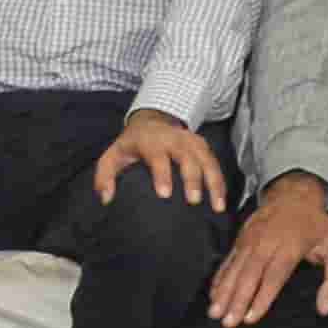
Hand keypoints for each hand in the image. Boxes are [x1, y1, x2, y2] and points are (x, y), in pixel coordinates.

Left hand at [95, 109, 226, 211]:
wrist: (151, 122)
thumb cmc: (132, 145)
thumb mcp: (112, 156)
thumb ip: (104, 177)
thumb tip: (106, 199)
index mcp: (150, 141)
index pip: (158, 156)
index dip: (162, 174)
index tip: (165, 194)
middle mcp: (174, 138)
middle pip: (187, 157)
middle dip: (192, 179)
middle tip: (193, 201)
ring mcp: (191, 141)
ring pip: (207, 160)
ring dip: (214, 182)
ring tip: (217, 206)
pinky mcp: (203, 146)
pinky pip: (215, 163)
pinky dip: (220, 182)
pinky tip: (222, 200)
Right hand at [206, 175, 327, 324]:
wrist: (294, 194)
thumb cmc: (316, 227)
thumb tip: (324, 308)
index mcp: (291, 247)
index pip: (274, 276)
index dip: (261, 297)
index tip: (250, 318)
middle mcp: (267, 243)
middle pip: (250, 275)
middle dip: (237, 300)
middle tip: (227, 322)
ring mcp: (251, 240)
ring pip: (235, 269)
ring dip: (224, 292)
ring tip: (214, 313)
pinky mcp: (240, 240)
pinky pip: (228, 261)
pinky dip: (219, 279)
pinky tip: (213, 295)